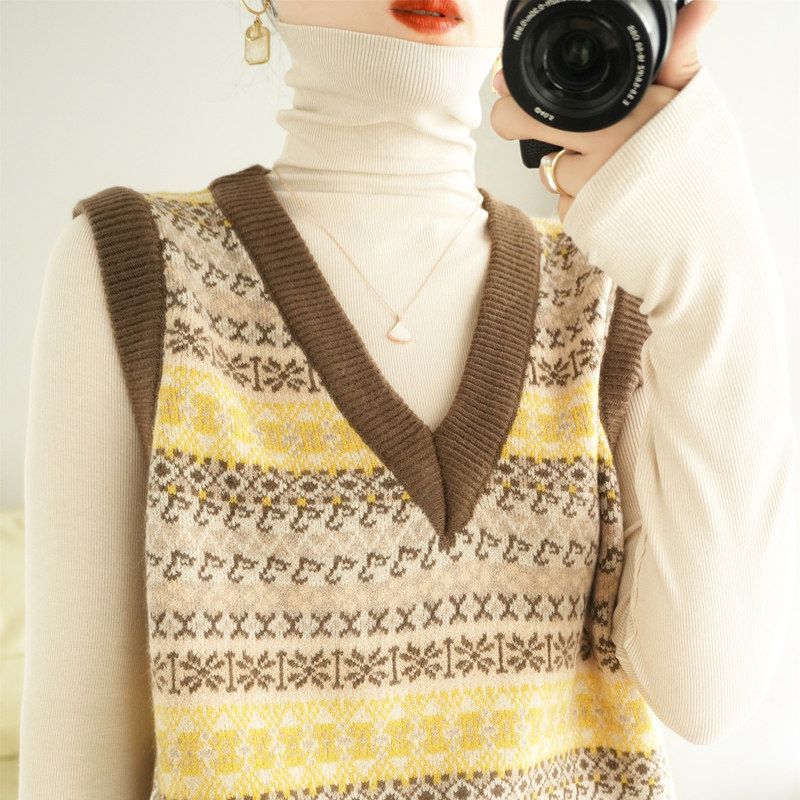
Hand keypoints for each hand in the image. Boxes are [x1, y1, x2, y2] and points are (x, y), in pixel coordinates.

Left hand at [490, 0, 718, 220]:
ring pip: (550, 168)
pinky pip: (565, 203)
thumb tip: (700, 4)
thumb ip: (679, 55)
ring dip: (565, 166)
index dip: (520, 90)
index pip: (549, 93)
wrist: (707, 236)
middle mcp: (606, 145)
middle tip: (515, 118)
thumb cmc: (702, 167)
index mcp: (629, 109)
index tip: (508, 84)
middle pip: (525, 127)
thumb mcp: (694, 101)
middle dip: (514, 120)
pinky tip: (607, 195)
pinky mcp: (585, 220)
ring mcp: (591, 186)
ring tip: (605, 165)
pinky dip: (580, 199)